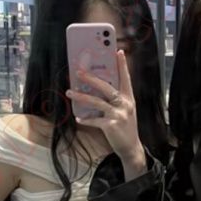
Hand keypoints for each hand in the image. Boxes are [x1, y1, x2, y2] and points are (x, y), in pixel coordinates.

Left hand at [65, 50, 144, 173]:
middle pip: (107, 87)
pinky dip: (86, 119)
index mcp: (128, 98)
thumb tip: (95, 88)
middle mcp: (125, 104)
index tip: (118, 52)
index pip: (125, 78)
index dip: (122, 65)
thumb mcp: (124, 110)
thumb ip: (114, 99)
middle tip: (78, 71)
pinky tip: (78, 118)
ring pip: (97, 102)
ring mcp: (119, 115)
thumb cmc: (125, 127)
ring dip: (82, 96)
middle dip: (91, 78)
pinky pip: (95, 120)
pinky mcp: (111, 126)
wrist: (131, 148)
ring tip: (70, 92)